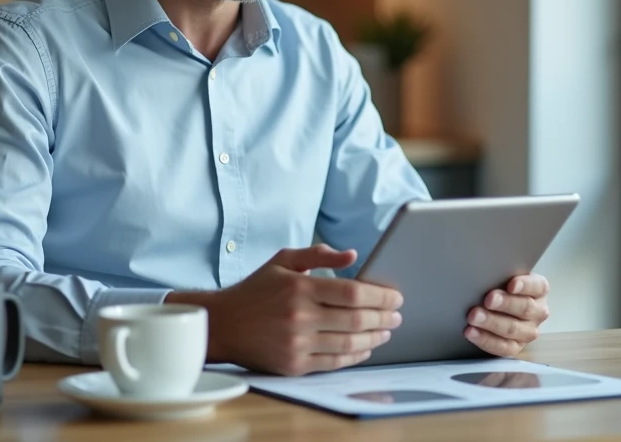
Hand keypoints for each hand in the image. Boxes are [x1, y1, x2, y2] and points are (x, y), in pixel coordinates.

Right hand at [171, 244, 402, 375]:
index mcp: (299, 287)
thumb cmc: (256, 290)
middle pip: (356, 319)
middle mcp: (299, 316)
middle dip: (384, 318)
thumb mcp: (282, 260)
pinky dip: (355, 356)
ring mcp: (297, 343)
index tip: (396, 296)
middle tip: (397, 315)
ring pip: (349, 343)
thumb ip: (318, 254)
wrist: (223, 324)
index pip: (352, 293)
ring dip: (374, 338)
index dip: (380, 296)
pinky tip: (365, 348)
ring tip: (386, 331)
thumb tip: (352, 254)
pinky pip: (334, 362)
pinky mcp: (293, 365)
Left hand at [464, 273, 549, 357]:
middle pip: (524, 308)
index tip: (511, 284)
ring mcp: (529, 331)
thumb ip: (501, 274)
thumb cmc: (501, 285)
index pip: (537, 286)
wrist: (498, 305)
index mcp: (539, 290)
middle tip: (487, 300)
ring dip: (491, 322)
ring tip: (473, 316)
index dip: (524, 286)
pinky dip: (485, 340)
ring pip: (512, 329)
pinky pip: (503, 347)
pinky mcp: (517, 347)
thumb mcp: (505, 276)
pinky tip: (471, 332)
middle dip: (504, 304)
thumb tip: (486, 271)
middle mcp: (538, 311)